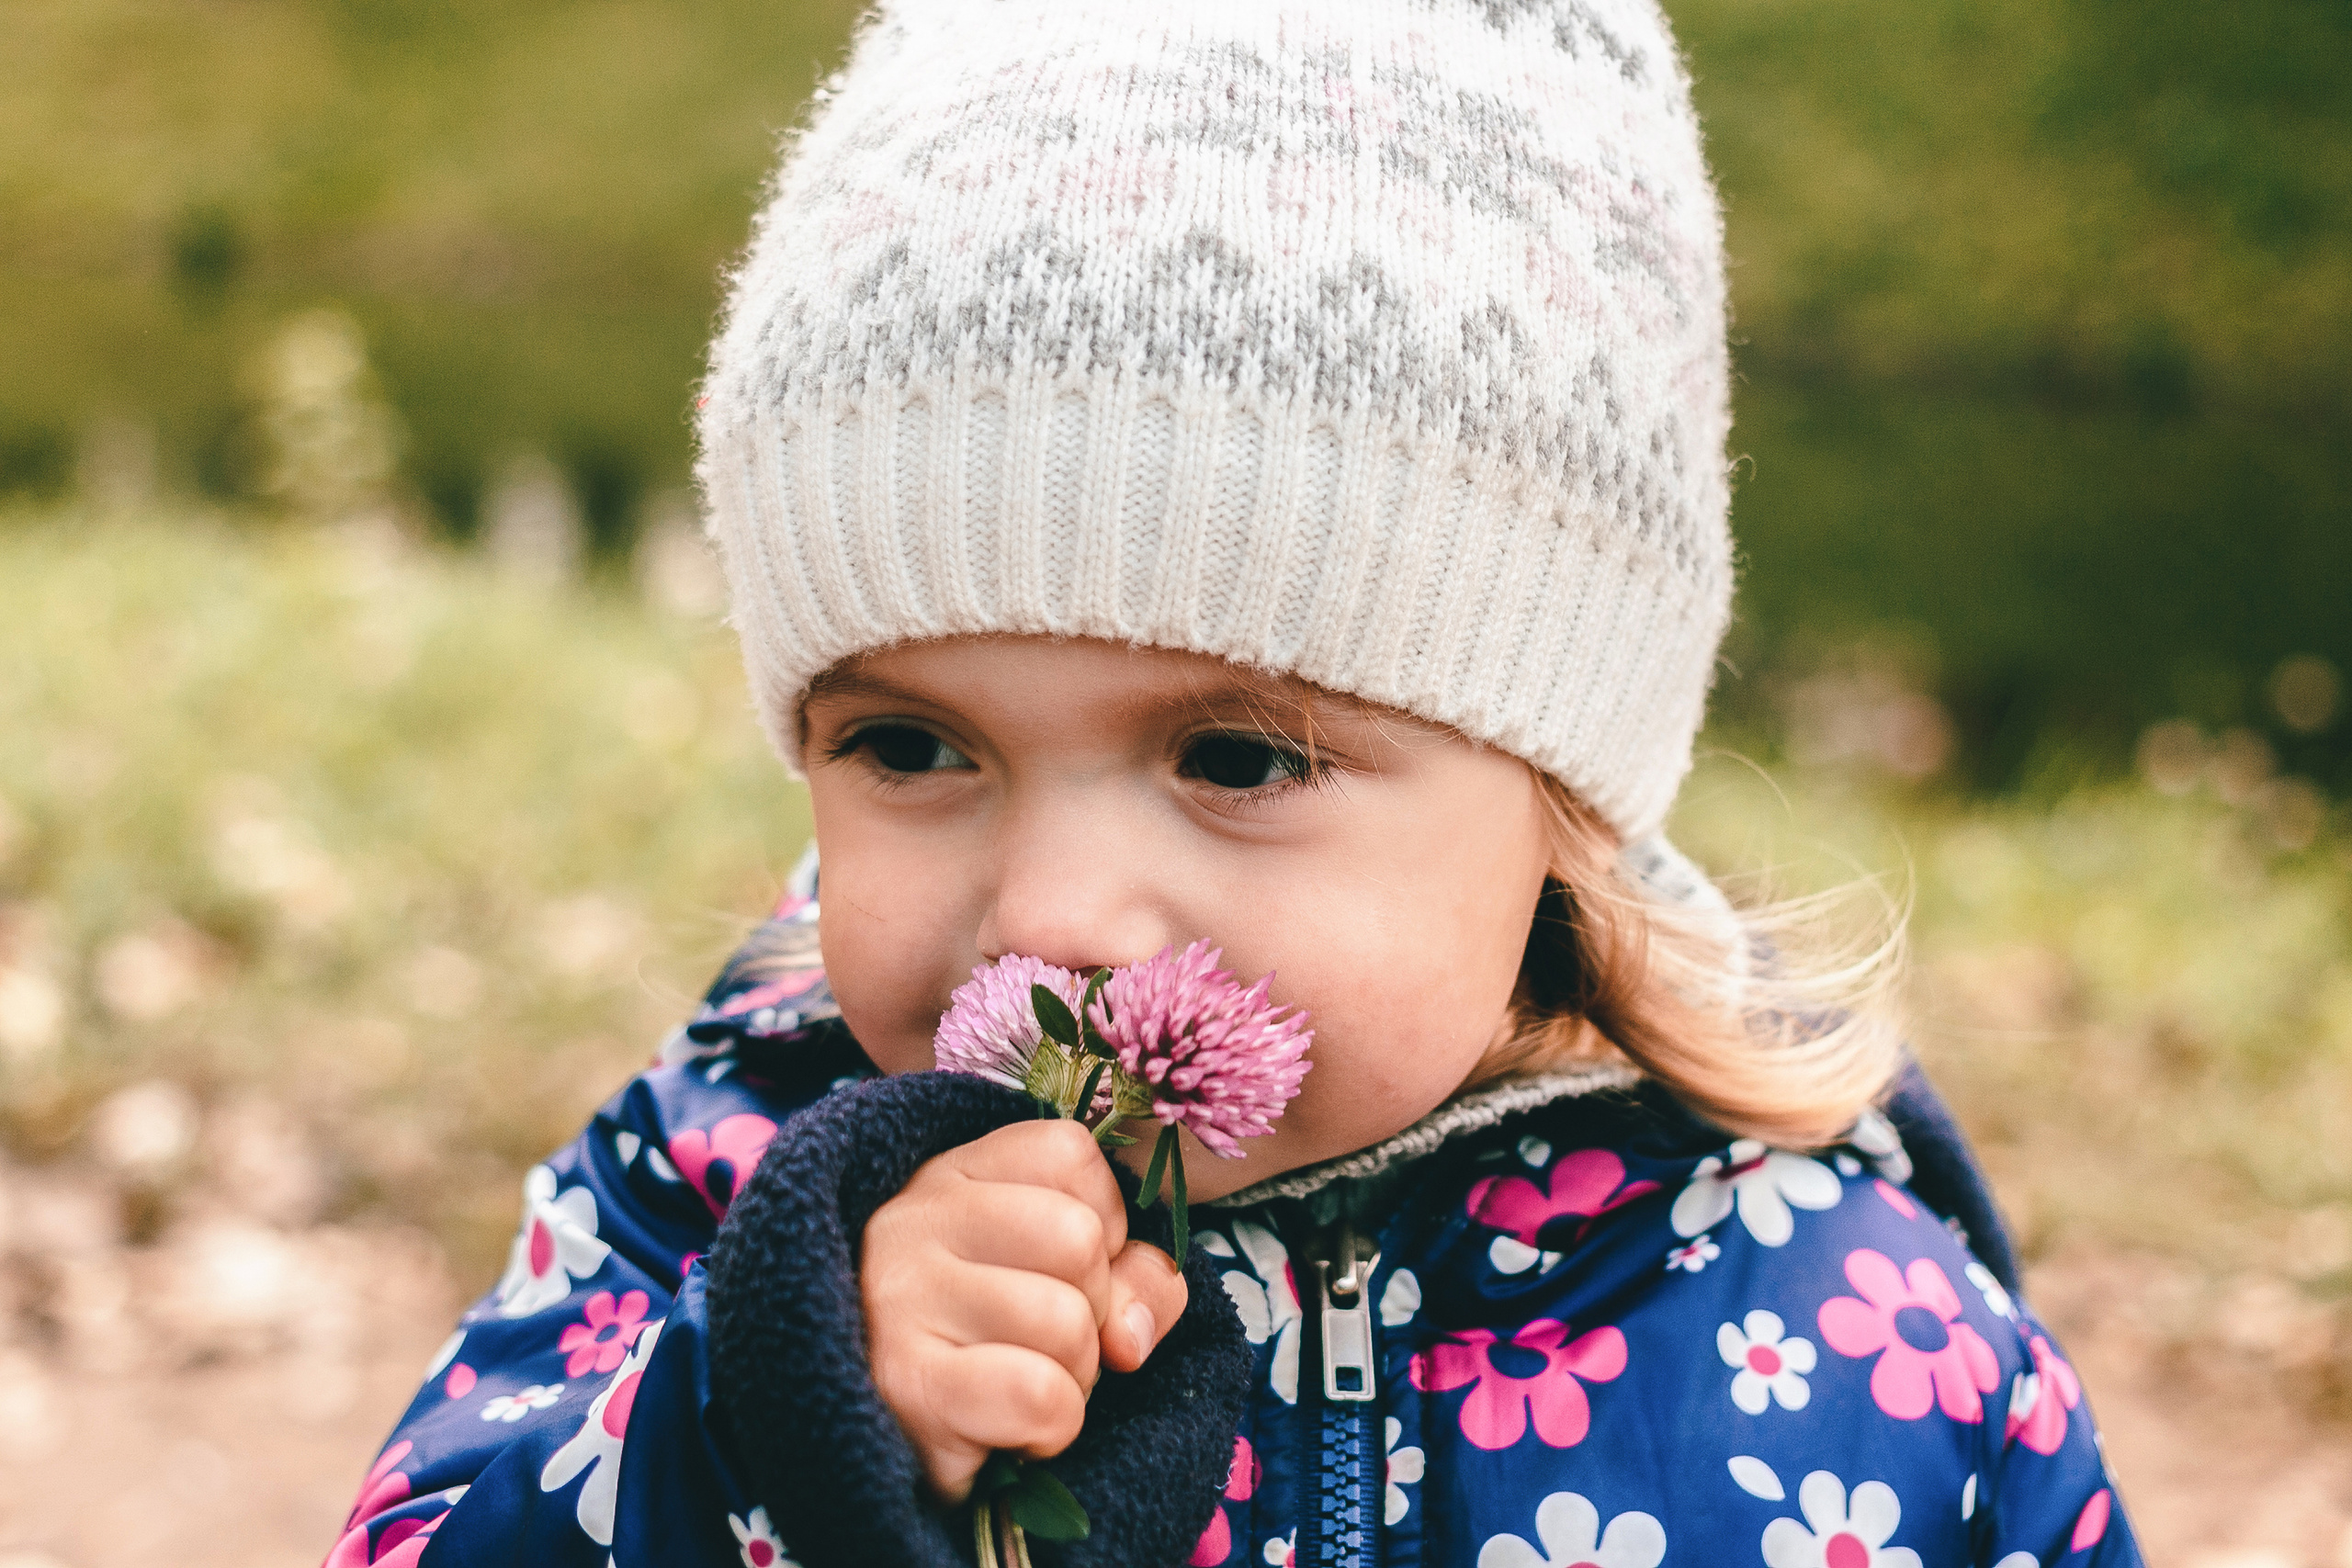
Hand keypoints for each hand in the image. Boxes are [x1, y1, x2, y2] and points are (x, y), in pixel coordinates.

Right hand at [860, 1118, 1189, 1501]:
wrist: (877, 1442)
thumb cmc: (989, 1349)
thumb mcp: (1064, 1280)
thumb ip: (1133, 1277)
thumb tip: (1131, 1335)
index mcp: (953, 1176)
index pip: (1069, 1153)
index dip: (1102, 1221)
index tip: (1061, 1268)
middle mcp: (914, 1221)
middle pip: (1078, 1237)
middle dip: (1092, 1307)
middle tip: (1043, 1341)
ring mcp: (901, 1299)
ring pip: (1066, 1321)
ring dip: (1073, 1375)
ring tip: (1020, 1383)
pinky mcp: (907, 1385)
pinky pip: (1040, 1395)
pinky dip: (1051, 1427)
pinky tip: (1007, 1428)